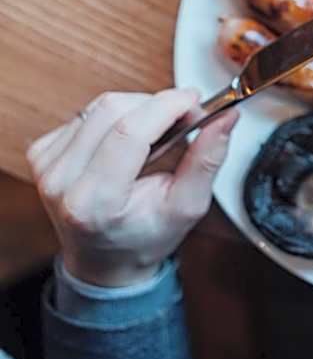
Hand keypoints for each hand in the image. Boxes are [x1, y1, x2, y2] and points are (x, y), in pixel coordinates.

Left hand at [26, 89, 238, 286]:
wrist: (104, 259)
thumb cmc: (144, 237)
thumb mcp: (187, 207)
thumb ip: (207, 160)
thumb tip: (225, 119)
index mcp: (95, 202)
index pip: (128, 132)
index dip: (165, 106)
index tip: (193, 99)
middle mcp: (62, 183)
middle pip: (112, 110)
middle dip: (156, 104)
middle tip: (182, 117)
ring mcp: (47, 167)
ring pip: (98, 106)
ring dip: (136, 108)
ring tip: (156, 133)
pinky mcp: (41, 153)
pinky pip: (85, 114)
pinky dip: (114, 118)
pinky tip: (126, 140)